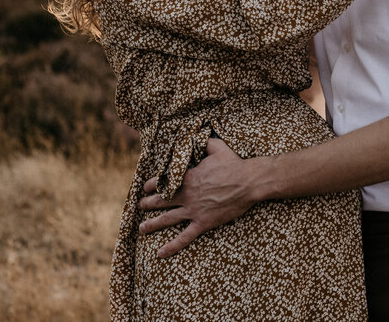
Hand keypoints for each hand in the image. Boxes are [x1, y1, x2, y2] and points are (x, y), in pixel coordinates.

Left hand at [137, 138, 259, 257]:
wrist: (248, 182)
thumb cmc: (234, 164)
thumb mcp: (217, 147)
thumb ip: (204, 142)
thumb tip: (200, 136)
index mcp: (187, 177)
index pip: (162, 181)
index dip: (151, 185)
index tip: (145, 187)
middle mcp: (186, 194)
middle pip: (161, 201)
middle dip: (148, 203)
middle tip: (140, 206)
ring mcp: (194, 210)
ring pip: (167, 219)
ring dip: (152, 224)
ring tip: (142, 228)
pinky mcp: (203, 222)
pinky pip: (185, 237)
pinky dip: (172, 246)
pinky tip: (160, 253)